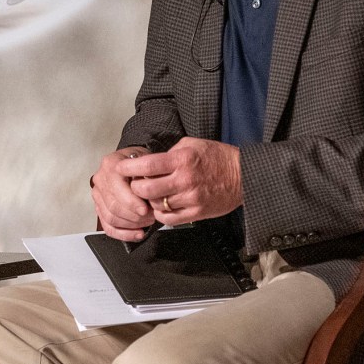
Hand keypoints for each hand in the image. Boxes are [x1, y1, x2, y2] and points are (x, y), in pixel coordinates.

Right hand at [91, 147, 157, 241]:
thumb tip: (149, 194)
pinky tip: (138, 234)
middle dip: (134, 216)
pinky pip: (108, 227)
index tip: (146, 210)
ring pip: (110, 218)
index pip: (117, 188)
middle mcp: (101, 179)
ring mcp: (98, 195)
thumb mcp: (147, 160)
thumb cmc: (142, 161)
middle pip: (113, 205)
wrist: (135, 161)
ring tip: (147, 222)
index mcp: (110, 164)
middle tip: (151, 217)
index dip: (131, 202)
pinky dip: (124, 234)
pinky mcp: (100, 208)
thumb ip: (146, 176)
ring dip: (131, 224)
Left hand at [122, 138, 241, 224]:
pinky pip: (169, 219)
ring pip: (156, 205)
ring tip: (151, 195)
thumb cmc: (217, 158)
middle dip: (135, 188)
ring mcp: (191, 199)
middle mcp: (185, 180)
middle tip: (136, 185)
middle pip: (147, 190)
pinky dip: (161, 214)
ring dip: (149, 201)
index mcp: (182, 159)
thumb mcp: (193, 144)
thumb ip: (170, 152)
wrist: (243, 175)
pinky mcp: (197, 213)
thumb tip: (149, 161)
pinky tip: (162, 206)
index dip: (129, 168)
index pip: (147, 166)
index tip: (120, 168)